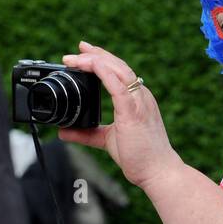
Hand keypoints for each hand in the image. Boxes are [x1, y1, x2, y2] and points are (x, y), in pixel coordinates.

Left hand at [58, 41, 179, 189]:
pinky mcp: (133, 112)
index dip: (101, 59)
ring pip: (117, 70)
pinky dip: (104, 73)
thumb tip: (65, 132)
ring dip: (95, 61)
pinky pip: (119, 86)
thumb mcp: (107, 140)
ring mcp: (139, 102)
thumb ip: (87, 134)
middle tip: (73, 51)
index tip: (83, 53)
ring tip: (75, 57)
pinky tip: (91, 65)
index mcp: (137, 100)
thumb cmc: (140, 157)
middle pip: (117, 65)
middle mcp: (140, 96)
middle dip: (95, 55)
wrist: (157, 172)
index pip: (119, 72)